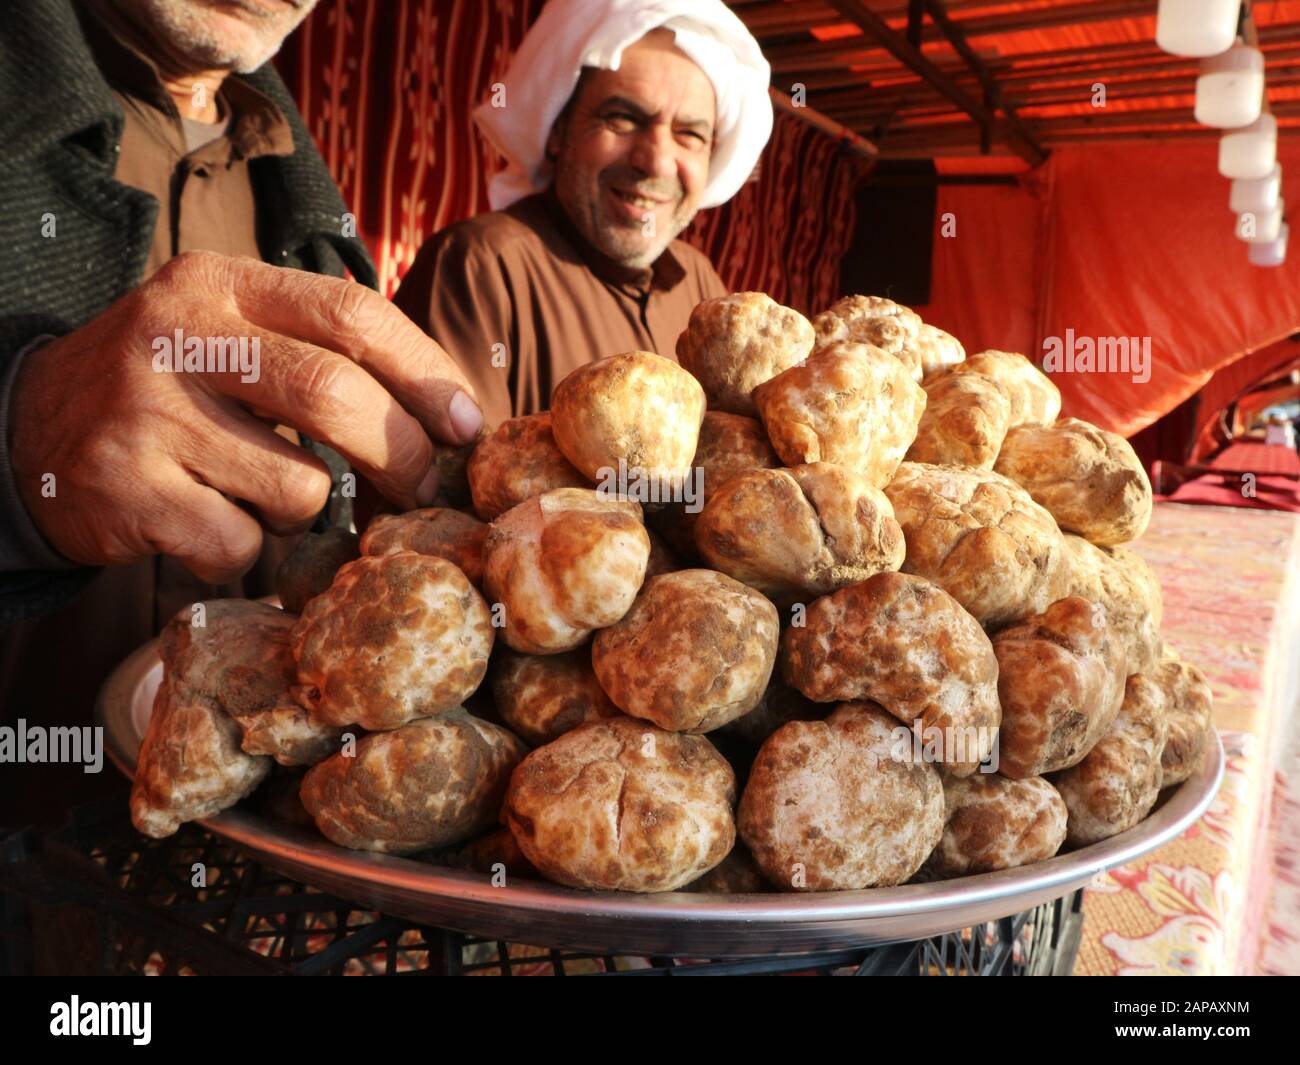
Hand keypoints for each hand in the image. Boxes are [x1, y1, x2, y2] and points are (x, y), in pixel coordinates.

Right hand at [10, 251, 482, 582]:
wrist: (29, 433)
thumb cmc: (172, 390)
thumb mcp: (232, 336)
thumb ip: (324, 354)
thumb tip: (451, 415)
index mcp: (218, 284)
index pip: (349, 313)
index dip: (424, 372)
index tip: (466, 424)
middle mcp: (178, 336)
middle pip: (332, 395)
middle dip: (401, 453)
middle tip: (424, 490)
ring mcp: (148, 413)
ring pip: (297, 485)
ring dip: (307, 509)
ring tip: (261, 494)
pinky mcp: (129, 491)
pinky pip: (241, 544)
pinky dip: (247, 551)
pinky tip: (208, 523)